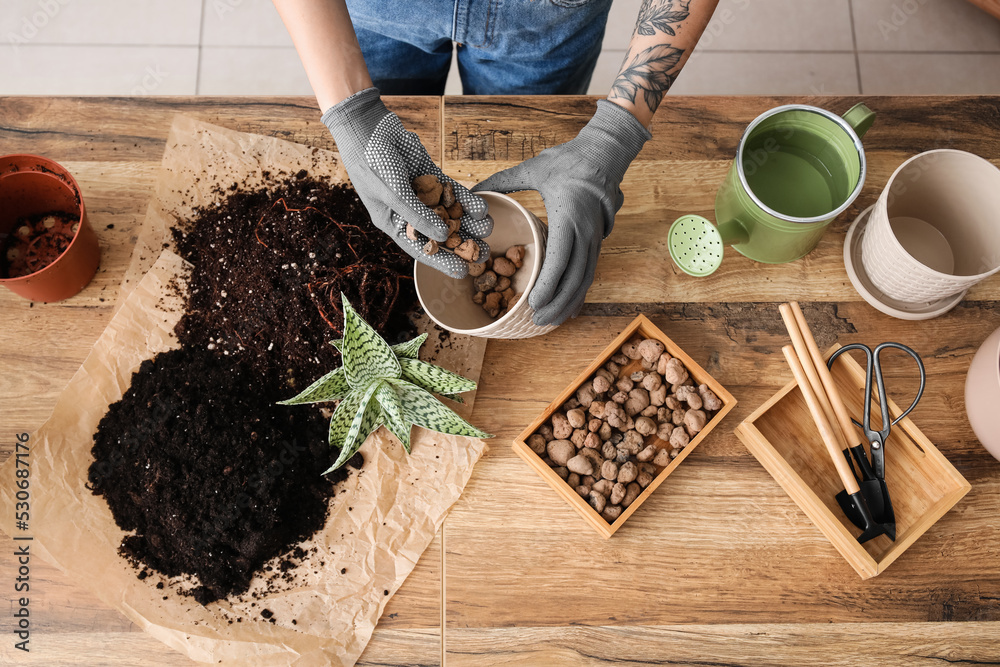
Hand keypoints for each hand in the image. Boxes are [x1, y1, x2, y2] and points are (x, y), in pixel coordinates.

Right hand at [322, 87, 491, 277]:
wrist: (370, 126)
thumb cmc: (372, 163)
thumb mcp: (393, 194)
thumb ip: (417, 215)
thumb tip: (443, 237)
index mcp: (393, 222)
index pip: (420, 248)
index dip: (441, 261)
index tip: (462, 272)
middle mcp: (408, 211)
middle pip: (439, 233)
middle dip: (461, 243)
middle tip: (483, 254)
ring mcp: (421, 193)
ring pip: (449, 213)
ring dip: (468, 222)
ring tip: (488, 229)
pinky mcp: (432, 176)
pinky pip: (452, 192)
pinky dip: (466, 200)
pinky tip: (482, 208)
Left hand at [473, 100, 650, 325]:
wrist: (606, 151)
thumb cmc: (569, 159)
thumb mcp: (534, 168)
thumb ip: (503, 181)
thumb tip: (473, 190)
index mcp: (569, 216)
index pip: (561, 258)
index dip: (549, 283)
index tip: (534, 302)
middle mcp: (586, 231)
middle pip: (575, 276)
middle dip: (558, 302)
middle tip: (539, 320)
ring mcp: (596, 237)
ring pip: (586, 278)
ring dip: (570, 302)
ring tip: (552, 320)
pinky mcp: (599, 240)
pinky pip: (590, 271)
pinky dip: (580, 291)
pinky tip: (571, 306)